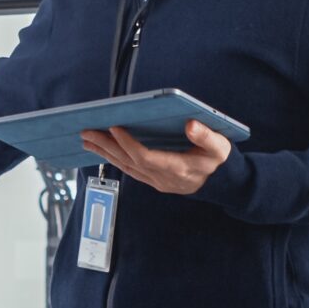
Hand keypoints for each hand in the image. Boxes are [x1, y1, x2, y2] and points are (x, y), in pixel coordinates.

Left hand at [81, 119, 230, 195]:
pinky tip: (103, 151)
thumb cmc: (220, 161)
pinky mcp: (153, 181)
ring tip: (87, 141)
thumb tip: (191, 124)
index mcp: (178, 168)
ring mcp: (156, 181)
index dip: (128, 143)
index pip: (146, 157)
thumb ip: (206, 136)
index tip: (114, 127)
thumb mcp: (220, 147)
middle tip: (87, 132)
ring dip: (105, 153)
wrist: (221, 183)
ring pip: (125, 167)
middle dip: (106, 146)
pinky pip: (129, 171)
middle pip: (129, 161)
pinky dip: (114, 160)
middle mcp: (163, 177)